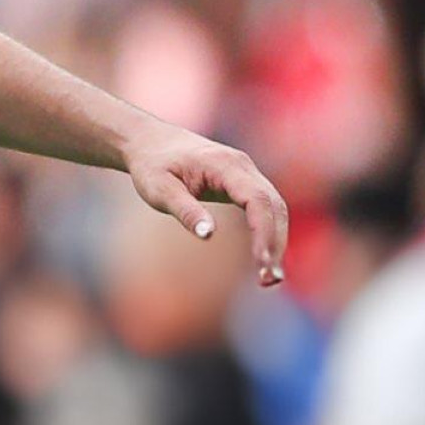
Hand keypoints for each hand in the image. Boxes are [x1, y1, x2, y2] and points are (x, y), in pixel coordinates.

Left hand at [123, 124, 290, 287]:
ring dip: (275, 241)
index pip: (257, 199)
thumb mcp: (158, 189)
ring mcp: (246, 173)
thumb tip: (209, 235)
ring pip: (274, 207)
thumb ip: (184, 210)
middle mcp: (243, 166)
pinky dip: (268, 232)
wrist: (149, 142)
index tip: (262, 263)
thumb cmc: (151, 165)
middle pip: (274, 205)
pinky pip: (264, 208)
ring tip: (268, 279)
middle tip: (270, 281)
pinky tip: (263, 258)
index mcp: (224, 165)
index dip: (264, 232)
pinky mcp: (243, 182)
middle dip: (276, 243)